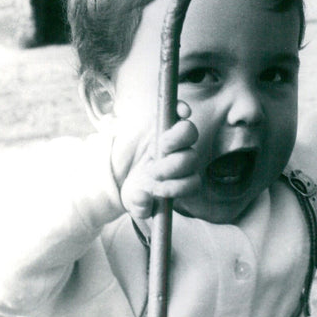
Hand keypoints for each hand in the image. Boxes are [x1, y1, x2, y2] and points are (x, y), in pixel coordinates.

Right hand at [111, 101, 200, 218]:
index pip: (192, 184)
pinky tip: (182, 111)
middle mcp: (183, 158)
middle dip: (173, 166)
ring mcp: (176, 138)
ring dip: (177, 140)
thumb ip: (141, 207)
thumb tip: (143, 199)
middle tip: (153, 171)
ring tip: (161, 146)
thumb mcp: (135, 202)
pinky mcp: (167, 120)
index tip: (158, 190)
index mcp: (180, 180)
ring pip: (189, 133)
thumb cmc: (137, 187)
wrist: (124, 171)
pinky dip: (182, 109)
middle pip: (191, 158)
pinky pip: (180, 111)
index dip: (179, 187)